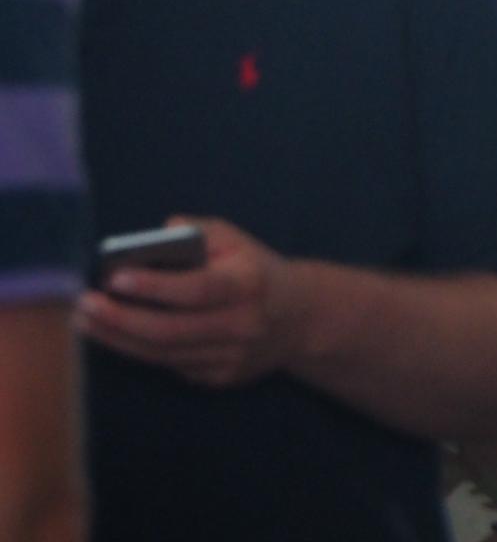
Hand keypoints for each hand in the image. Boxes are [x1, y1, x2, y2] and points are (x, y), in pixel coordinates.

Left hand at [77, 218, 303, 387]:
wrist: (300, 319)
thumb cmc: (255, 271)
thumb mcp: (238, 241)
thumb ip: (201, 230)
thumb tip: (164, 229)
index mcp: (249, 284)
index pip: (198, 289)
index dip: (155, 286)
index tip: (115, 277)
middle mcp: (243, 324)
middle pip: (171, 330)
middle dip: (121, 319)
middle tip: (85, 305)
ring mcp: (232, 356)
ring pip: (164, 354)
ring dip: (119, 339)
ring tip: (86, 322)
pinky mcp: (221, 377)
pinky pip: (171, 366)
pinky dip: (140, 351)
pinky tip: (117, 336)